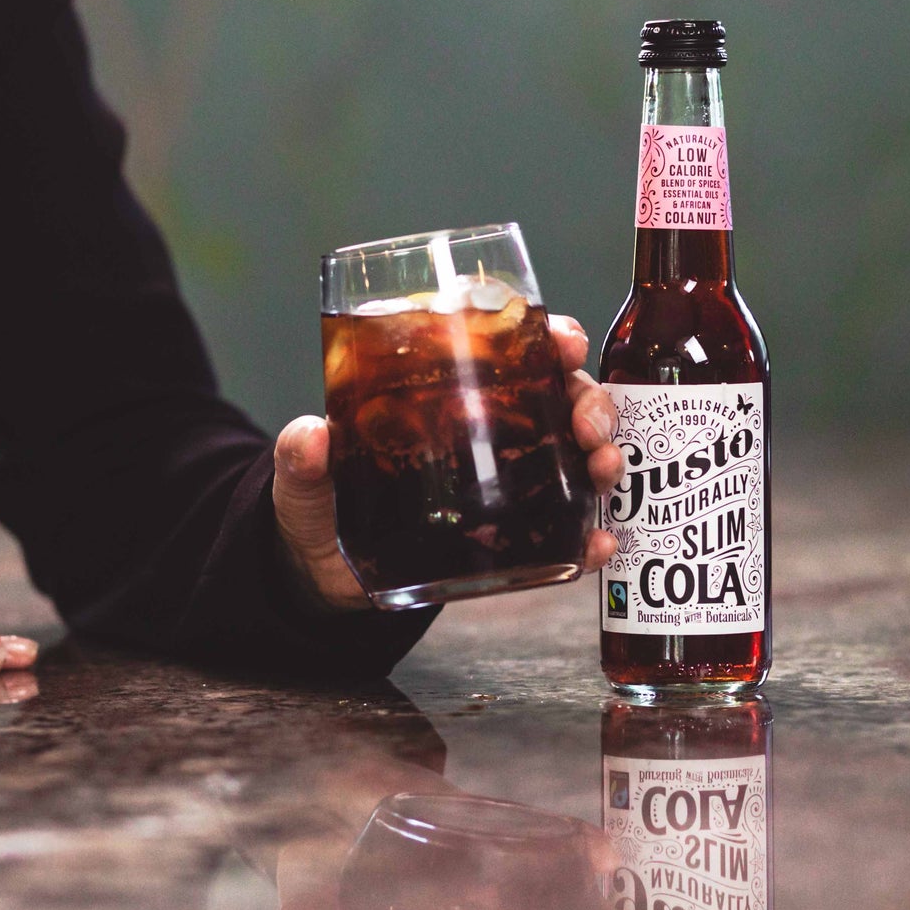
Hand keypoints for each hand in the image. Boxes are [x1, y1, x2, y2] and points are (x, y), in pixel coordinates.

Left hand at [273, 313, 626, 610]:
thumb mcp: (307, 475)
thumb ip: (304, 456)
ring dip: (606, 458)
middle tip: (589, 426)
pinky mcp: (511, 540)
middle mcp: (491, 432)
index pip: (510, 348)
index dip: (548, 335)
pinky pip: (565, 535)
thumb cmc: (321, 502)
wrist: (322, 573)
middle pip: (562, 397)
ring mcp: (508, 485)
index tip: (566, 339)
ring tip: (603, 472)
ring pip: (578, 457)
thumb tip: (311, 436)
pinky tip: (600, 543)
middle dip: (591, 402)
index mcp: (448, 394)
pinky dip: (591, 538)